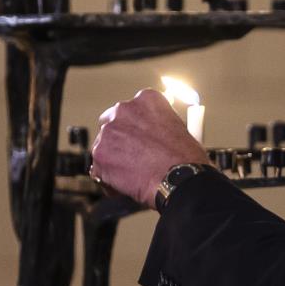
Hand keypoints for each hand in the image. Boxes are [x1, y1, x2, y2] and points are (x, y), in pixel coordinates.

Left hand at [91, 89, 207, 206]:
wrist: (179, 178)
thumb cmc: (186, 158)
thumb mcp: (178, 127)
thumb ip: (159, 125)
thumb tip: (151, 135)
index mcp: (146, 99)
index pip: (132, 109)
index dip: (135, 127)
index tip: (140, 139)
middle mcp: (124, 110)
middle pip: (111, 123)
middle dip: (119, 140)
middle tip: (133, 157)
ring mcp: (109, 132)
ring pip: (104, 146)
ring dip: (114, 159)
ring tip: (134, 175)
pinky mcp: (100, 154)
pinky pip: (99, 168)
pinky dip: (109, 179)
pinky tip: (126, 186)